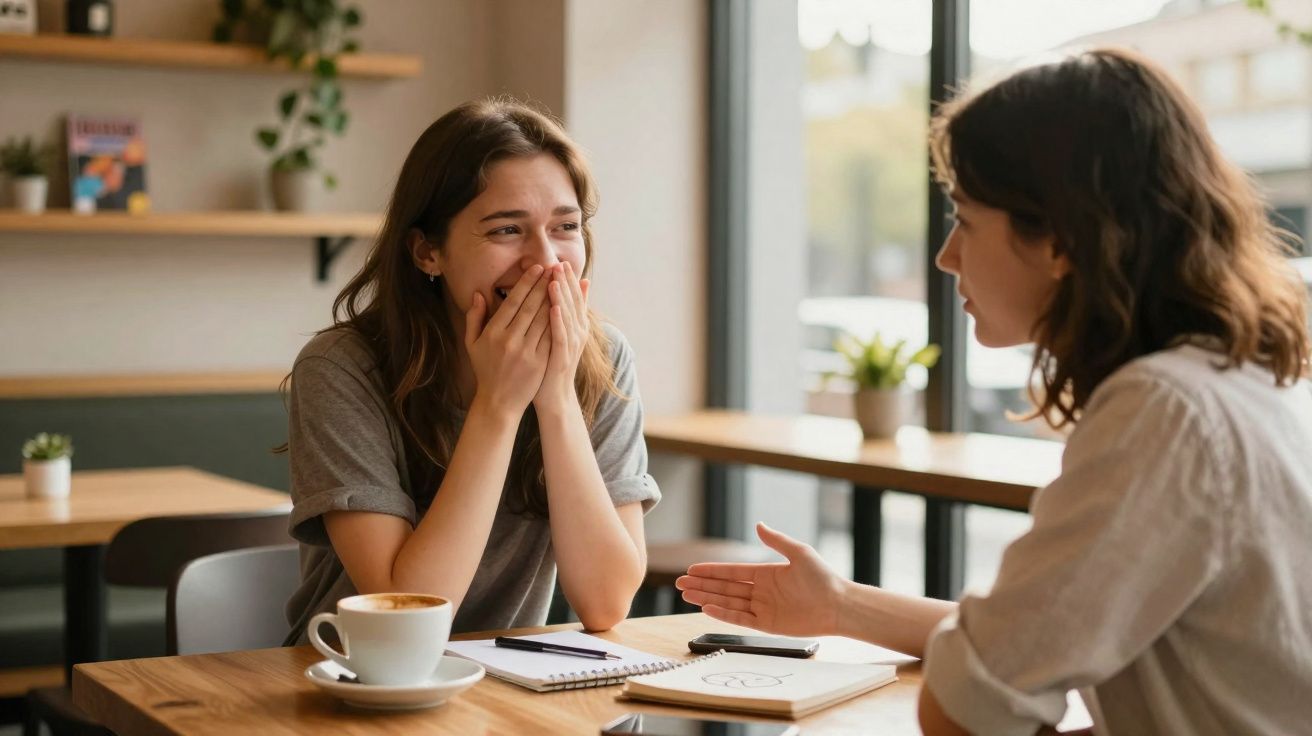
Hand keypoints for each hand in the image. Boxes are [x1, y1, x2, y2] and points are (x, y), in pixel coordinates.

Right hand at [465, 265, 550, 418]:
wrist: (498, 402)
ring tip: (562, 282)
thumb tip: (478, 293)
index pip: (513, 302)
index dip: (527, 283)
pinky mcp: (539, 362)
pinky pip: (551, 337)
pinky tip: (566, 307)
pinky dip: (559, 321)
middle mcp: (509, 340)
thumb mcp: (472, 344)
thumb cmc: (485, 370)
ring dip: (554, 298)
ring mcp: (526, 352)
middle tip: (554, 267)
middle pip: (531, 306)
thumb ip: (474, 317)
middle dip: (544, 285)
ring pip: (544, 319)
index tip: (537, 268)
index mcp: (493, 332)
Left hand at [532, 261, 589, 414]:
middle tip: (559, 263)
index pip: (573, 298)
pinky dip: (558, 321)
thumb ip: (564, 315)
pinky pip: (561, 336)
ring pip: (567, 316)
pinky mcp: (562, 357)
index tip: (560, 262)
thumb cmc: (550, 365)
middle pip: (572, 303)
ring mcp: (571, 346)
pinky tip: (553, 307)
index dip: (568, 281)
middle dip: (565, 282)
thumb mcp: (559, 337)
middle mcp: (577, 333)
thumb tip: (569, 292)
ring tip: (555, 278)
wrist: (554, 396)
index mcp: (575, 327)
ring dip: (562, 297)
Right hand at [676, 523, 847, 636]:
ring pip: (728, 602)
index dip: (711, 570)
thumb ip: (776, 540)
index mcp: (766, 573)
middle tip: (680, 582)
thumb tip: (758, 524)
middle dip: (702, 584)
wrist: (839, 605)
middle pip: (725, 587)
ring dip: (707, 598)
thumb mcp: (799, 552)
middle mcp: (761, 590)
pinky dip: (723, 613)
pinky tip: (707, 608)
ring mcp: (763, 608)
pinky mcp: (768, 625)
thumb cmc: (823, 577)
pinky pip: (740, 619)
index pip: (732, 572)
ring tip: (686, 594)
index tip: (692, 569)